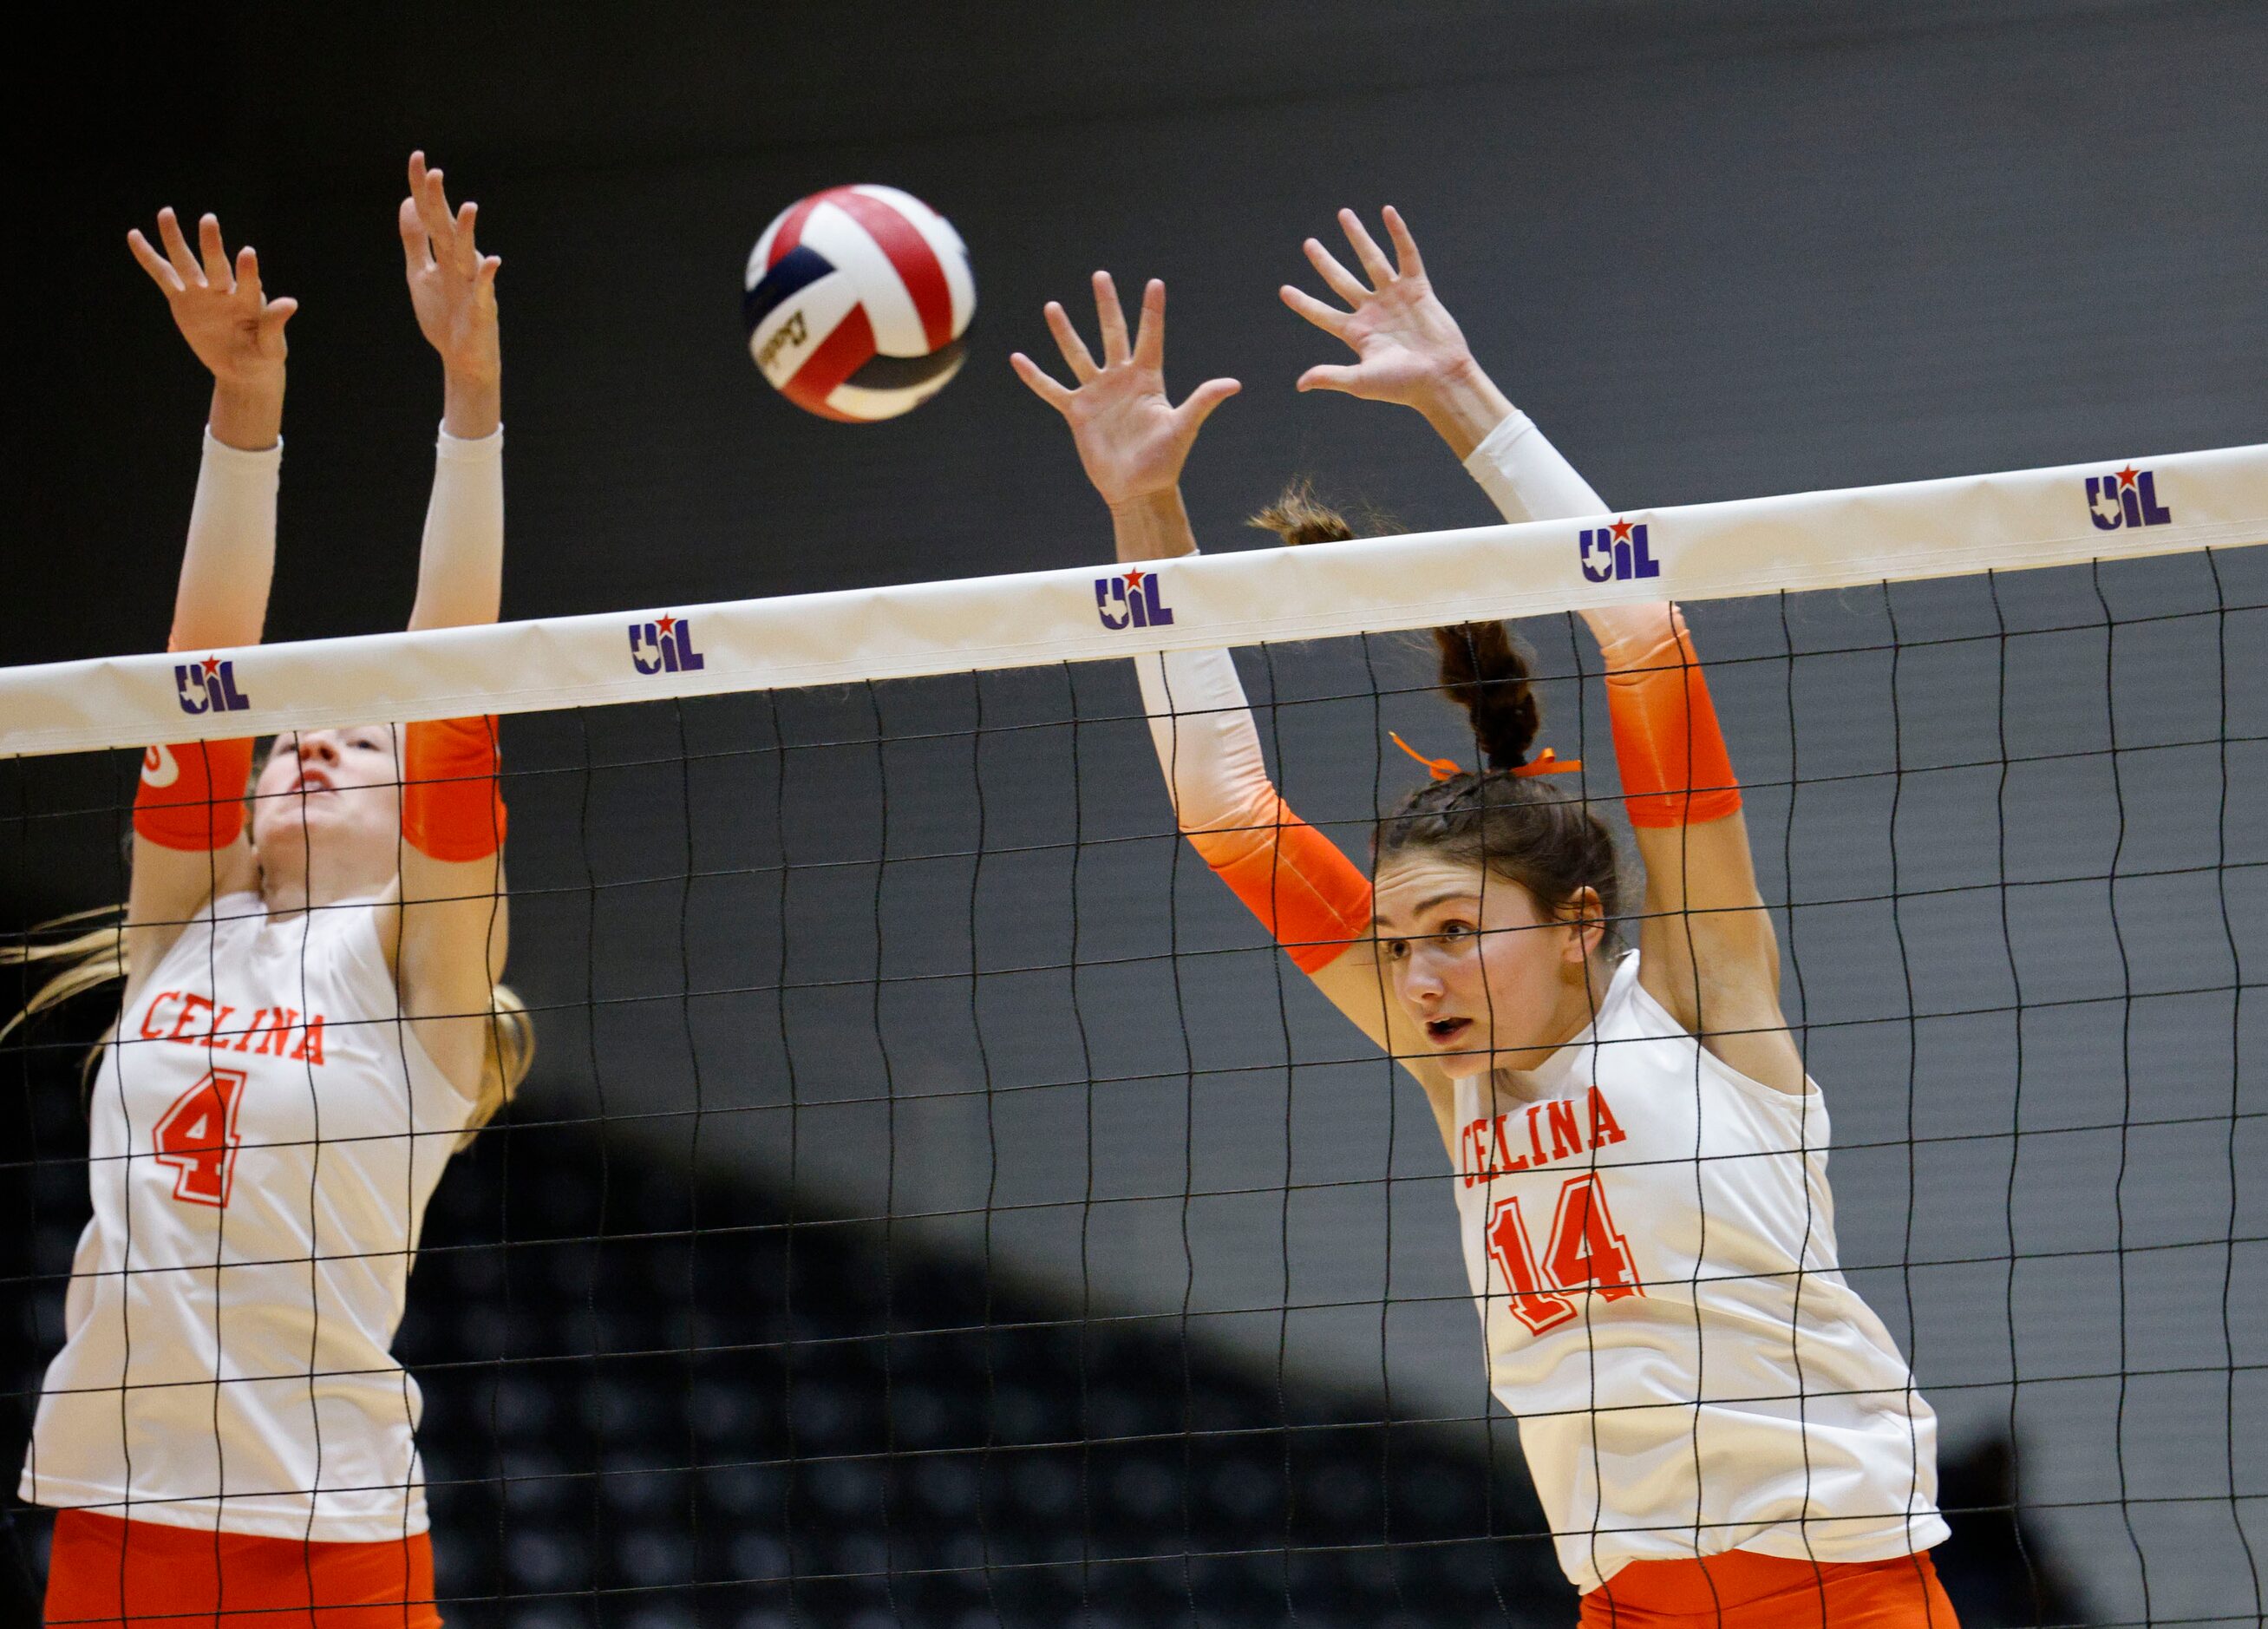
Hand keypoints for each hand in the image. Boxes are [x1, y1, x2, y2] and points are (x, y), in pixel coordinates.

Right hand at [127, 209, 296, 392]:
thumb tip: (291, 303)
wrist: (243, 368)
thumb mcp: (271, 346)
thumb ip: (275, 325)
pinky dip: (149, 258)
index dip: (248, 271)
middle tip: (209, 219)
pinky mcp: (182, 299)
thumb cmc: (263, 355)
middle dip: (211, 244)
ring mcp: (202, 292)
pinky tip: (134, 236)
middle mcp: (224, 290)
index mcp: (249, 301)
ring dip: (175, 239)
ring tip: (166, 213)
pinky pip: (163, 276)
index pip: (249, 283)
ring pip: (186, 263)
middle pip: (215, 264)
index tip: (247, 253)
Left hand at [399, 152, 500, 400]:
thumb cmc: (444, 316)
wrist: (463, 359)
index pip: (430, 214)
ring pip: (468, 254)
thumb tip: (407, 201)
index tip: (417, 157)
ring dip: (468, 232)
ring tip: (469, 208)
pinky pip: (484, 290)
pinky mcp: (480, 309)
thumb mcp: (419, 273)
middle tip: (435, 173)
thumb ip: (414, 238)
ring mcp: (472, 285)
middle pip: (445, 227)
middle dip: (439, 202)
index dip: (422, 188)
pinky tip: (491, 261)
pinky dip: (487, 276)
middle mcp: (459, 262)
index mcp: (443, 253)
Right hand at [1011, 273, 1238, 510]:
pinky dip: (1035, 376)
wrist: (1138, 489)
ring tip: (1052, 306)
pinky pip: (1052, 389)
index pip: (1150, 337)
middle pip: (1112, 334)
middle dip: (1107, 305)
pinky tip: (1017, 358)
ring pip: (1078, 355)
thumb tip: (1233, 384)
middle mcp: (1122, 380)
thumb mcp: (1184, 427)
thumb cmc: (1165, 461)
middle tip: (1101, 276)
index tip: (1154, 283)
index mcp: (1149, 380)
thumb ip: (1203, 401)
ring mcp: (1098, 394)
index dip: (1152, 311)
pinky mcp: (1078, 412)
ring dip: (1065, 331)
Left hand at [1280, 207, 1510, 457]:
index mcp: (1357, 333)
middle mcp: (1373, 311)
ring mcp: (1395, 297)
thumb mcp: (1361, 381)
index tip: (1284, 291)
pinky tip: (1387, 212)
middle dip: (1325, 262)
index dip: (1304, 303)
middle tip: (1309, 243)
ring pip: (1372, 260)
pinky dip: (1399, 234)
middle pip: (1342, 281)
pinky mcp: (1418, 288)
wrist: (1441, 379)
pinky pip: (1407, 255)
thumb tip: (1300, 384)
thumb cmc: (1402, 385)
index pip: (1322, 314)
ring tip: (1344, 215)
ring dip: (1358, 237)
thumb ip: (1331, 376)